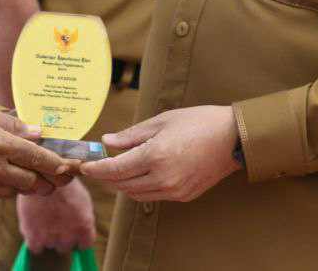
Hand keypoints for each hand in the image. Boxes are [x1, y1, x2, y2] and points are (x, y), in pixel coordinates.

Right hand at [0, 105, 77, 202]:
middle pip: (34, 182)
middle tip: (58, 177)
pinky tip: (2, 176)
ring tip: (30, 174)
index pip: (38, 158)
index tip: (71, 167)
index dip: (59, 165)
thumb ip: (14, 123)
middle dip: (49, 181)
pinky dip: (5, 188)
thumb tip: (38, 131)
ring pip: (17, 191)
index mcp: (0, 144)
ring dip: (27, 185)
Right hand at [17, 177, 95, 253]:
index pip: (85, 244)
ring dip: (48, 235)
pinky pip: (36, 248)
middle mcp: (69, 236)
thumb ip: (84, 219)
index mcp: (84, 227)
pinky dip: (34, 239)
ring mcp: (51, 238)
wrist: (42, 174)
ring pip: (51, 245)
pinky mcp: (34, 237)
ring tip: (45, 216)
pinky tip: (35, 224)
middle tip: (56, 219)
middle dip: (62, 235)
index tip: (73, 230)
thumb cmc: (63, 184)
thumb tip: (84, 232)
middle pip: (66, 246)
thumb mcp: (83, 200)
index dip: (78, 237)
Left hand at [80, 105, 240, 202]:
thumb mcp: (162, 120)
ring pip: (136, 194)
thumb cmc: (199, 122)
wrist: (233, 138)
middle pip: (122, 184)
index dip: (97, 168)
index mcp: (156, 156)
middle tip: (96, 166)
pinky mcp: (184, 196)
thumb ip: (132, 134)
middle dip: (106, 176)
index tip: (84, 165)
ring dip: (122, 184)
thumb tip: (107, 141)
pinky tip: (138, 174)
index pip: (116, 169)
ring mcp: (175, 190)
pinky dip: (140, 188)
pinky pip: (153, 196)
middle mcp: (164, 178)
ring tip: (115, 169)